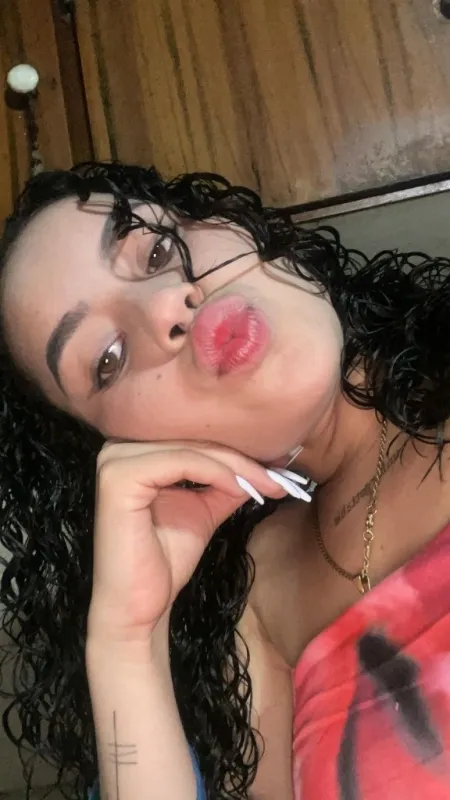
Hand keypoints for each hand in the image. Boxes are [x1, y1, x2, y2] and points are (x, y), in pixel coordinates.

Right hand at [87, 442, 291, 645]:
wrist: (139, 608)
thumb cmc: (165, 560)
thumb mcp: (204, 510)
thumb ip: (226, 483)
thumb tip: (266, 463)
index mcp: (133, 452)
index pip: (194, 439)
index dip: (238, 452)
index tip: (279, 470)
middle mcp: (117, 447)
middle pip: (194, 441)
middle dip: (243, 459)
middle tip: (282, 478)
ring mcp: (114, 461)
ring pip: (191, 449)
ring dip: (235, 466)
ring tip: (269, 485)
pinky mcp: (119, 478)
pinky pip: (181, 463)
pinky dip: (216, 473)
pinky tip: (240, 488)